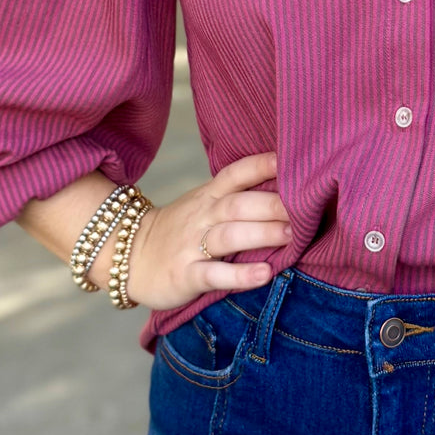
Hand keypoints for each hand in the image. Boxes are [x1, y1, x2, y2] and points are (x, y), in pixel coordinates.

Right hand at [120, 152, 291, 310]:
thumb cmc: (179, 230)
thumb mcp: (203, 204)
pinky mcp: (185, 275)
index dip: (262, 164)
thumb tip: (288, 190)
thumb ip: (237, 196)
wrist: (127, 256)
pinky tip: (264, 274)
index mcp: (209, 196)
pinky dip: (240, 275)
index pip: (237, 173)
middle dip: (273, 204)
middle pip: (238, 204)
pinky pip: (213, 274)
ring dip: (261, 233)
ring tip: (291, 235)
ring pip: (228, 235)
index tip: (292, 158)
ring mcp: (191, 246)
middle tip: (306, 206)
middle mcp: (202, 216)